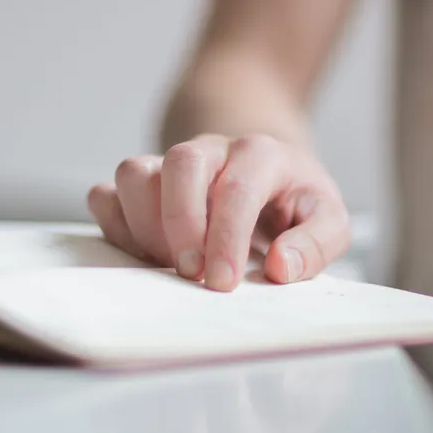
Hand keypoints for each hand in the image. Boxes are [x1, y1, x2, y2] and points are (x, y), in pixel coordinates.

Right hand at [87, 134, 350, 291]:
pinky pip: (105, 194)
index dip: (226, 237)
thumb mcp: (328, 219)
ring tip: (169, 264)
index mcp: (260, 154)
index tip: (222, 282)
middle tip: (191, 274)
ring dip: (144, 226)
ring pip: (133, 172)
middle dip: (180, 224)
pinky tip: (145, 254)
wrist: (265, 173)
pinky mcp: (140, 185)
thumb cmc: (294, 202)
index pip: (236, 188)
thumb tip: (282, 267)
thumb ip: (317, 242)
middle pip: (179, 165)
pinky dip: (115, 227)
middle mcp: (210, 150)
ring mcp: (168, 163)